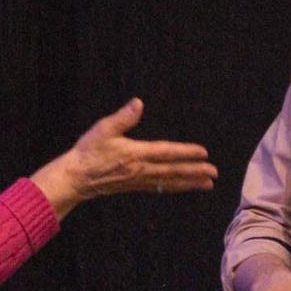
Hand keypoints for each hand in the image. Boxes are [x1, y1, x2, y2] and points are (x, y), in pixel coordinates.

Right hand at [32, 98, 216, 216]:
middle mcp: (140, 169)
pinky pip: (160, 187)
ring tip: (208, 184)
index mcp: (135, 154)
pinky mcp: (135, 186)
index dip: (186, 152)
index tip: (203, 152)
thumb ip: (122, 117)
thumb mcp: (103, 129)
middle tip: (214, 173)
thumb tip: (138, 103)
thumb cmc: (88, 152)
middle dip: (195, 171)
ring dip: (190, 182)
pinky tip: (184, 187)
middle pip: (173, 170)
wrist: (76, 178)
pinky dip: (175, 186)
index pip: (166, 152)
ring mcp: (139, 180)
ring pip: (170, 182)